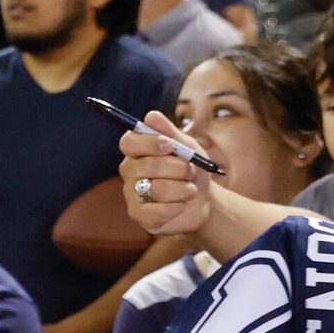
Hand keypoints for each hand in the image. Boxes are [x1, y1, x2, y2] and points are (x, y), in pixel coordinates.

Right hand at [121, 113, 213, 237]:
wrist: (204, 201)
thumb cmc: (192, 170)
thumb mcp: (188, 148)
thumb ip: (170, 132)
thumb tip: (151, 116)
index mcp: (137, 150)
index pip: (129, 142)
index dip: (149, 143)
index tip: (170, 145)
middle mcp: (129, 171)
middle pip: (148, 166)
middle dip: (179, 169)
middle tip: (191, 171)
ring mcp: (132, 194)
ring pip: (158, 189)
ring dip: (183, 189)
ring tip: (189, 190)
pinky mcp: (139, 215)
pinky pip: (159, 211)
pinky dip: (178, 207)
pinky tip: (180, 206)